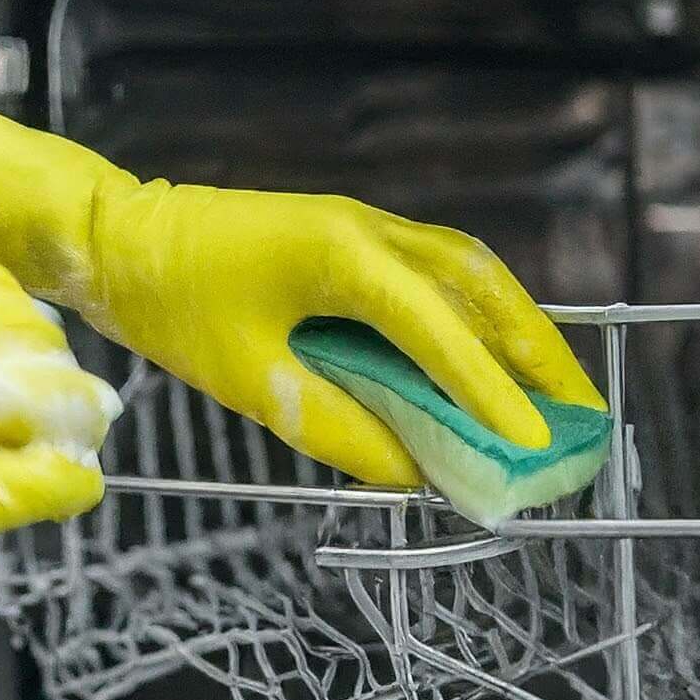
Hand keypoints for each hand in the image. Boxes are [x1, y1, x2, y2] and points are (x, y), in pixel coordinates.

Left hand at [0, 45, 600, 484]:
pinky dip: (473, 316)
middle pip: (480, 286)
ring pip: (467, 273)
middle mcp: (369, 229)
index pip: (439, 329)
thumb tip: (414, 472)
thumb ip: (336, 427)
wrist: (116, 236)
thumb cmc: (172, 302)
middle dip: (536, 351)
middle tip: (582, 414)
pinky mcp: (350, 237)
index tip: (536, 446)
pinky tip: (486, 356)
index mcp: (343, 255)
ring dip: (515, 329)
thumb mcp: (247, 379)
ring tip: (555, 389)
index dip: (492, 392)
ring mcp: (364, 226)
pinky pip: (435, 274)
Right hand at [0, 254, 115, 699]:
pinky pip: (47, 481)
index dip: (17, 318)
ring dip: (76, 419)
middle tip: (59, 399)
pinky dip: (73, 484)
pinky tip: (73, 489)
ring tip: (75, 441)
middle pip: (29, 334)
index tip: (22, 345)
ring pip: (54, 397)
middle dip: (52, 366)